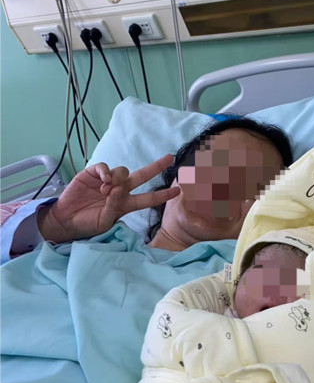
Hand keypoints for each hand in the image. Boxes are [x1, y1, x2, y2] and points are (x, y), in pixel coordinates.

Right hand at [38, 154, 179, 242]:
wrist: (66, 220)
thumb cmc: (88, 223)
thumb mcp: (104, 221)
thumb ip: (113, 207)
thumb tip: (117, 190)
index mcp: (126, 204)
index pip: (149, 198)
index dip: (163, 194)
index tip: (178, 190)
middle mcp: (120, 190)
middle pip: (142, 176)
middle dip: (156, 167)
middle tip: (170, 158)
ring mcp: (107, 181)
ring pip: (123, 171)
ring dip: (117, 179)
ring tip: (105, 190)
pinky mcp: (93, 174)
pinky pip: (105, 167)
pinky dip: (106, 171)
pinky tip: (103, 180)